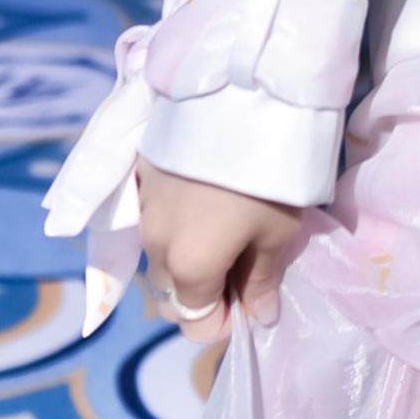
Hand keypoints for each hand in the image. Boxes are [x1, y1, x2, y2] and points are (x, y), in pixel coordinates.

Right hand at [134, 158, 306, 341]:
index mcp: (187, 268)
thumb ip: (263, 279)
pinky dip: (173, 224)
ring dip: (184, 259)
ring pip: (157, 258)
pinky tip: (202, 200)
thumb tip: (259, 316)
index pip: (195, 323)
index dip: (226, 321)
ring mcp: (142, 211)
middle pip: (172, 293)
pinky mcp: (140, 176)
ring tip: (223, 228)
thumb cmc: (269, 172)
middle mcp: (153, 247)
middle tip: (242, 264)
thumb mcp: (279, 231)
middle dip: (203, 292)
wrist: (241, 95)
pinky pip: (151, 221)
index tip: (252, 299)